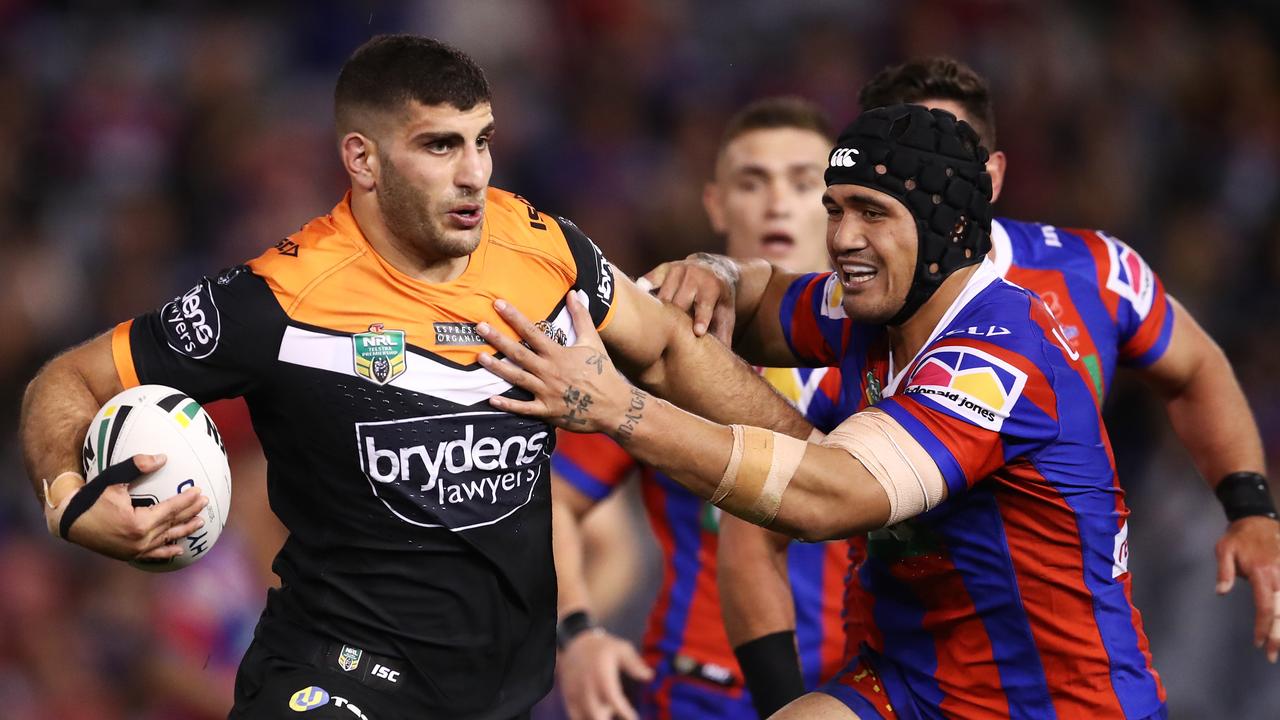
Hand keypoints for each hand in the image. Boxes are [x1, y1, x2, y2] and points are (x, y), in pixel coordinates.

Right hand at [45, 454, 207, 562]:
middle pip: (172, 524)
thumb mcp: (113, 480)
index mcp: (139, 523)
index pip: (171, 510)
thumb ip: (138, 467)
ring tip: (200, 523)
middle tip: (205, 502)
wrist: (68, 521)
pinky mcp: (128, 555)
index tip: (199, 491)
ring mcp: (134, 550)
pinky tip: (178, 550)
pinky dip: (166, 552)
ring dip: (184, 531)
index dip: (186, 500)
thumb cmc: (89, 498)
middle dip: (190, 512)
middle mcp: (140, 540)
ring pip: (166, 539)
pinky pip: (153, 554)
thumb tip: (162, 458)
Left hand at [477, 295, 636, 434]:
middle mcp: (550, 372)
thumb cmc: (603, 372)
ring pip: (517, 378)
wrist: (614, 406)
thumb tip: (574, 293)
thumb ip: (581, 317)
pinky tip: (491, 398)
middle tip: (479, 327)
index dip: (514, 317)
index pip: (532, 332)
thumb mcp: (593, 341)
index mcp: (559, 354)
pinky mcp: (547, 411)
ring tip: (480, 357)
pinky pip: (525, 408)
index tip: (498, 304)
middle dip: (498, 339)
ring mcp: (547, 392)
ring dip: (497, 368)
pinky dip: (508, 405)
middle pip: (519, 353)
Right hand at [558, 628, 653, 719]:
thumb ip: (635, 663)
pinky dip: (585, 717)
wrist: (576, 643)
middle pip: (595, 714)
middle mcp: (586, 685)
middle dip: (606, 718)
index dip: (624, 711)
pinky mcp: (569, 697)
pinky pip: (575, 716)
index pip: (612, 697)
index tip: (633, 717)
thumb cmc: (603, 647)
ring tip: (606, 708)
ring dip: (596, 717)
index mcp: (600, 673)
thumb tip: (649, 675)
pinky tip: (595, 710)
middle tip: (617, 712)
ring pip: (584, 717)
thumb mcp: (621, 649)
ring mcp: (575, 692)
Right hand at [639, 253, 738, 343]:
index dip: (701, 318)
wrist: (713, 269)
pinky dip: (643, 290)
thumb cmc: (717, 300)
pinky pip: (650, 279)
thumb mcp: (725, 314)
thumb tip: (721, 362)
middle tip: (665, 340)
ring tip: (648, 329)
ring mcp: (678, 270)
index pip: (705, 304)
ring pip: (663, 294)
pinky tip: (635, 302)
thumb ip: (723, 335)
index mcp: (712, 288)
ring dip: (656, 310)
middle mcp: (695, 276)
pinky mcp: (664, 268)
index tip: (698, 332)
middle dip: (673, 319)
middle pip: (680, 302)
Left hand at [1215, 516, 1279, 661]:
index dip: (1263, 628)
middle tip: (1273, 656)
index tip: (1259, 644)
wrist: (1257, 519)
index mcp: (1263, 573)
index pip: (1265, 607)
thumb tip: (1221, 592)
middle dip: (1279, 635)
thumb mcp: (1224, 550)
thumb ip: (1224, 572)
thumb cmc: (1238, 538)